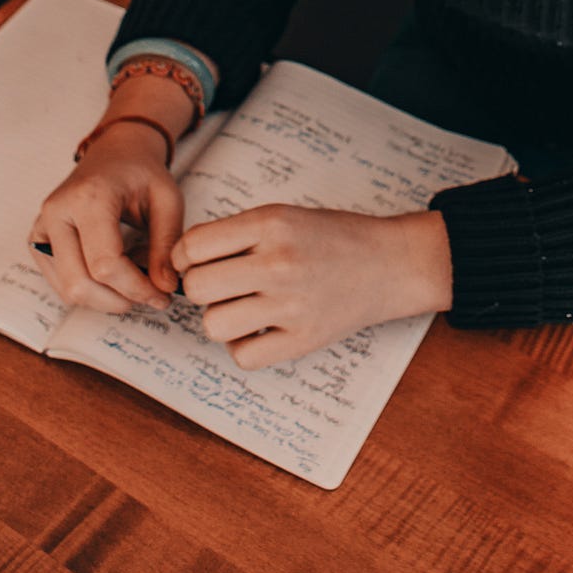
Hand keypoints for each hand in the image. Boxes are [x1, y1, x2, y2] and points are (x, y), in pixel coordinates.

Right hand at [30, 122, 184, 312]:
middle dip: (119, 300)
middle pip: (79, 283)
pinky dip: (88, 289)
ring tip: (134, 280)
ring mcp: (42, 226)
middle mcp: (57, 211)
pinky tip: (113, 274)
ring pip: (66, 288)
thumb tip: (164, 288)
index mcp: (89, 197)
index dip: (136, 288)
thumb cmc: (141, 173)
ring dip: (104, 299)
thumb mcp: (168, 200)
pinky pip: (59, 282)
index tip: (162, 296)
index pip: (105, 264)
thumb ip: (167, 244)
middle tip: (150, 297)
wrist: (115, 153)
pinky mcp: (38, 240)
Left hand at [171, 205, 453, 370]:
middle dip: (201, 287)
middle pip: (196, 287)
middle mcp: (279, 263)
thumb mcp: (284, 215)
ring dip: (221, 317)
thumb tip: (182, 259)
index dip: (185, 256)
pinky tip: (261, 329)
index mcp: (272, 224)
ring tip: (244, 306)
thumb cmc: (333, 236)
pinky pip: (242, 356)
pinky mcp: (303, 340)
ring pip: (213, 325)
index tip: (197, 260)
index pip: (193, 246)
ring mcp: (291, 305)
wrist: (390, 263)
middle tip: (222, 284)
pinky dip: (244, 346)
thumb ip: (236, 232)